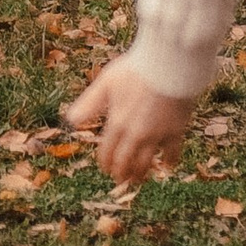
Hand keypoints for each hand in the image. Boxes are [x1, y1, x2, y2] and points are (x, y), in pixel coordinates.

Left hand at [70, 55, 197, 186]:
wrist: (169, 65)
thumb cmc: (136, 69)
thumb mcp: (106, 83)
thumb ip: (90, 103)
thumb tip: (71, 121)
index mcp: (116, 123)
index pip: (107, 152)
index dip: (105, 163)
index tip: (105, 169)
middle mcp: (135, 134)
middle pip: (125, 162)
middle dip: (121, 173)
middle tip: (120, 179)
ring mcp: (155, 135)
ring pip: (146, 163)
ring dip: (140, 174)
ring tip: (139, 179)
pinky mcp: (175, 131)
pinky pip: (171, 153)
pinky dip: (168, 162)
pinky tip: (167, 165)